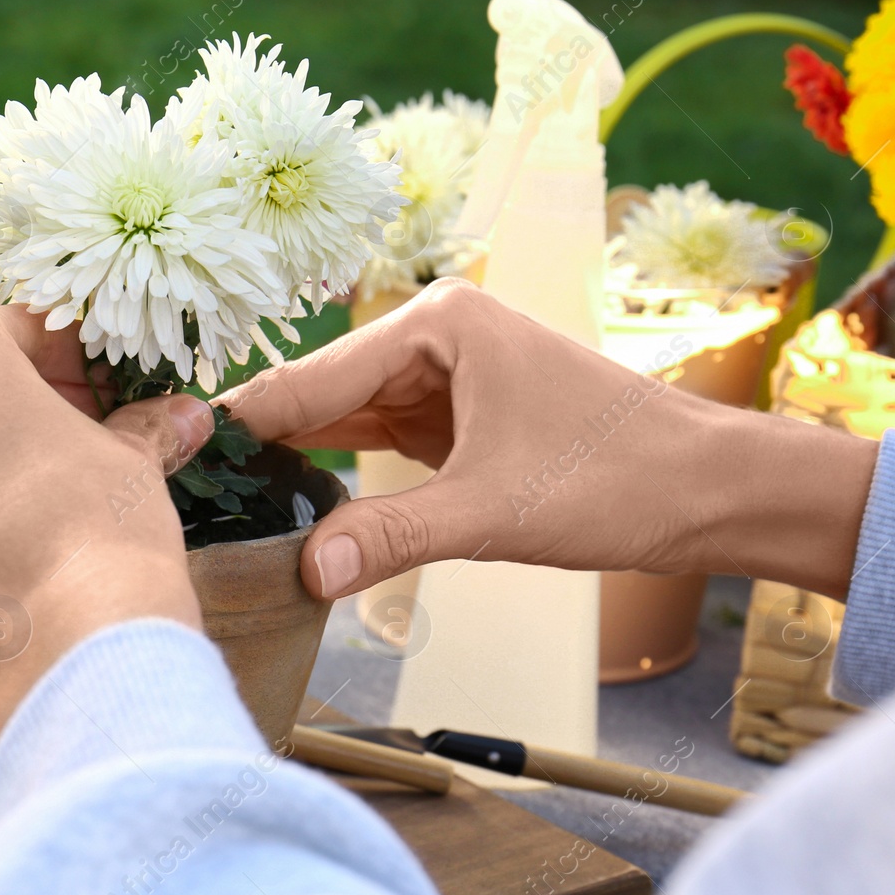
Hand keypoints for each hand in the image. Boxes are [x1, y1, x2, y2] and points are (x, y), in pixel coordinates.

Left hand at [0, 305, 213, 760]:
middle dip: (24, 407)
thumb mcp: (133, 456)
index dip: (75, 360)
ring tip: (50, 503)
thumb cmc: (95, 525)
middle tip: (88, 440)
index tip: (111, 391)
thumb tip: (179, 417)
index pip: (18, 328)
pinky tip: (14, 552)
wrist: (58, 655)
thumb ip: (144, 425)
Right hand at [219, 279, 877, 600]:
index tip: (182, 459)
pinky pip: (381, 438)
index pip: (315, 375)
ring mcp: (449, 374)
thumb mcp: (491, 514)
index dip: (250, 423)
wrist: (712, 491)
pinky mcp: (461, 415)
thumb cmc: (620, 479)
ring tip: (227, 501)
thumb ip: (389, 537)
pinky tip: (297, 503)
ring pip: (348, 417)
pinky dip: (345, 472)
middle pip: (323, 392)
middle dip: (268, 443)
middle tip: (192, 493)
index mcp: (439, 324)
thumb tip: (302, 570)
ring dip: (302, 459)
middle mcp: (436, 335)